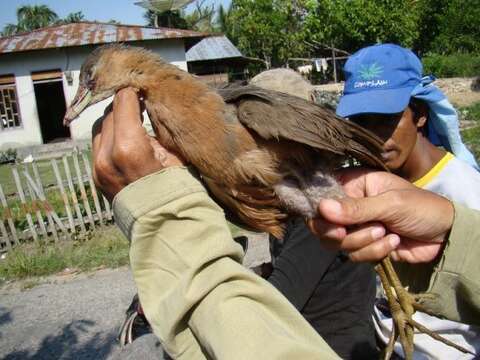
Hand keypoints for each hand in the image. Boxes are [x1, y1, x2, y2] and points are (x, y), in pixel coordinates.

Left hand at [92, 87, 183, 200]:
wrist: (166, 228)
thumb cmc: (180, 191)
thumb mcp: (175, 154)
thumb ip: (157, 128)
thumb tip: (150, 109)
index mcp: (128, 147)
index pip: (122, 101)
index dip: (134, 91)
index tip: (144, 88)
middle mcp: (107, 156)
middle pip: (109, 113)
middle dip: (124, 104)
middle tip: (141, 102)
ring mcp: (98, 169)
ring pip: (99, 128)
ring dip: (115, 120)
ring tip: (133, 120)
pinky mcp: (96, 177)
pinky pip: (98, 146)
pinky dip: (110, 136)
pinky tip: (126, 138)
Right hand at [308, 169, 453, 262]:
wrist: (445, 235)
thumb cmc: (421, 208)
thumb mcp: (390, 204)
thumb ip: (356, 208)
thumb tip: (322, 208)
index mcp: (355, 184)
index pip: (322, 194)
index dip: (319, 209)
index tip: (327, 220)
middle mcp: (351, 204)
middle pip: (322, 223)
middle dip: (337, 232)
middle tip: (345, 233)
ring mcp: (357, 226)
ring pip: (338, 242)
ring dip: (362, 241)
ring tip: (385, 232)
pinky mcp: (365, 246)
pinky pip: (355, 254)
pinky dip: (374, 252)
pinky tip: (393, 242)